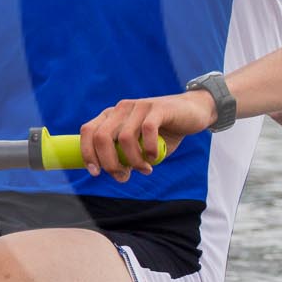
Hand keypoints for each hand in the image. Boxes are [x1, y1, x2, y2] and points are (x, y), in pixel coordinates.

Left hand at [79, 90, 213, 181]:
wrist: (193, 112)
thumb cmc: (165, 132)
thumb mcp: (142, 147)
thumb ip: (128, 158)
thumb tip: (119, 175)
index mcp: (112, 116)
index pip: (88, 131)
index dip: (87, 153)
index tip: (95, 173)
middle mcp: (121, 108)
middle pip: (101, 137)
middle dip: (109, 163)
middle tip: (123, 176)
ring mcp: (139, 106)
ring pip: (124, 138)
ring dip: (133, 161)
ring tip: (145, 169)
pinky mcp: (158, 108)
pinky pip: (147, 131)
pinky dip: (149, 150)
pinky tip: (155, 157)